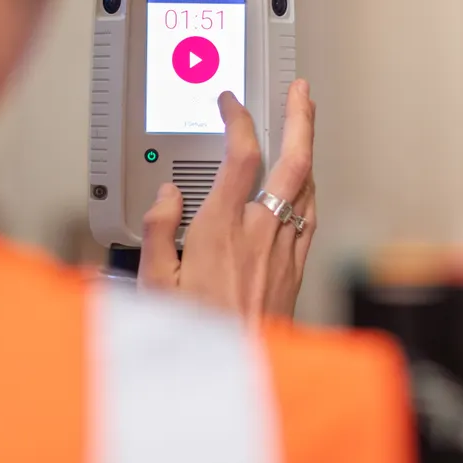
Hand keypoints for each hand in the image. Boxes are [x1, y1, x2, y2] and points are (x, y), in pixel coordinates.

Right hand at [139, 79, 316, 318]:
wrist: (239, 371)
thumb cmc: (194, 331)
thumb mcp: (153, 282)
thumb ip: (158, 230)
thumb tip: (167, 195)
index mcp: (221, 228)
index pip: (240, 157)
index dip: (238, 120)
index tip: (229, 103)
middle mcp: (260, 232)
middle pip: (293, 161)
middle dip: (299, 119)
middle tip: (300, 91)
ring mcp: (284, 248)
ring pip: (307, 186)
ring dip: (306, 149)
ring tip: (303, 126)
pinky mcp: (295, 268)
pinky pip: (309, 214)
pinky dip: (307, 188)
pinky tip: (304, 185)